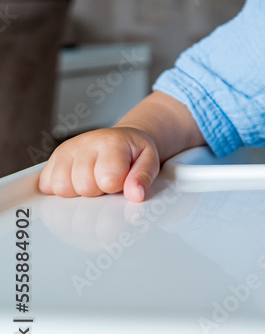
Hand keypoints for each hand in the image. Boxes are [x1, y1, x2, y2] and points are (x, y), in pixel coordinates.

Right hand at [38, 127, 159, 202]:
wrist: (122, 139)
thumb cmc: (134, 152)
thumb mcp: (149, 161)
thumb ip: (143, 177)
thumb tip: (136, 194)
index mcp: (111, 142)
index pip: (107, 179)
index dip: (116, 186)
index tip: (121, 179)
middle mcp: (86, 142)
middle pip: (83, 186)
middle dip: (97, 190)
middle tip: (107, 180)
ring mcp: (67, 149)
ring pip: (61, 187)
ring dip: (78, 191)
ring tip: (93, 180)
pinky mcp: (54, 158)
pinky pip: (46, 185)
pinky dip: (60, 189)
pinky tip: (76, 181)